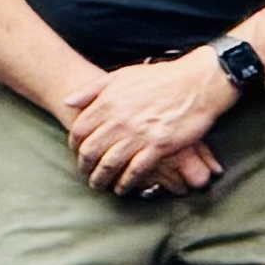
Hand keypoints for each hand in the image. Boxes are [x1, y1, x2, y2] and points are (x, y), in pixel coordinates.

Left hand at [61, 54, 235, 196]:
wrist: (197, 83)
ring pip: (109, 164)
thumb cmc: (160, 78)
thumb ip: (92, 90)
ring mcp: (138, 135)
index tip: (76, 152)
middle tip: (84, 173)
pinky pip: (135, 171)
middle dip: (84, 166)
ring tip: (98, 185)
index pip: (79, 130)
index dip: (74, 145)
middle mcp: (119, 120)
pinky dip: (125, 182)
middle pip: (90, 150)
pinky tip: (122, 188)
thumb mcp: (121, 76)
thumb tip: (68, 101)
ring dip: (101, 178)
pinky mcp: (158, 147)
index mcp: (108, 102)